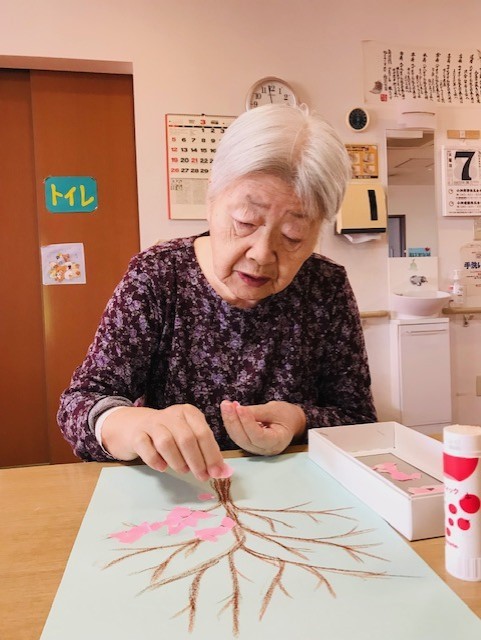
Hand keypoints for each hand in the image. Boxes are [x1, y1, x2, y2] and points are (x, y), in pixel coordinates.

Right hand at [101, 404, 227, 481]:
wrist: (134, 426)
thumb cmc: (169, 433)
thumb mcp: (189, 435)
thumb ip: (206, 451)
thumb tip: (224, 471)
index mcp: (188, 413)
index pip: (203, 433)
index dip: (212, 455)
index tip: (216, 473)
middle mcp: (171, 415)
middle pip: (187, 438)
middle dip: (197, 461)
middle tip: (202, 476)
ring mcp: (152, 423)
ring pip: (166, 442)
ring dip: (177, 461)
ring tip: (183, 470)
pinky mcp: (136, 434)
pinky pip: (146, 448)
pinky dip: (155, 460)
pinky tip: (162, 467)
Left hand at [221, 400, 305, 455]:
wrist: (290, 422)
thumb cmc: (286, 416)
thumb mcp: (275, 410)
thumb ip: (257, 412)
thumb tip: (239, 410)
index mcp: (277, 442)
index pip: (258, 436)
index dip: (247, 422)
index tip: (240, 408)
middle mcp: (265, 450)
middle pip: (245, 439)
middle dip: (234, 421)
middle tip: (227, 405)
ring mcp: (256, 449)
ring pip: (238, 438)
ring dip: (230, 421)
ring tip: (226, 405)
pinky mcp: (249, 445)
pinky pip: (237, 436)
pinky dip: (231, 424)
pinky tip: (228, 411)